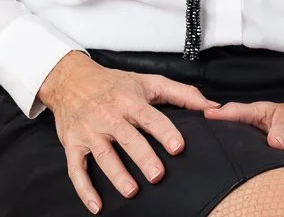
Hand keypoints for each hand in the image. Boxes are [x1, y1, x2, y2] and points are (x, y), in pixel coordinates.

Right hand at [38, 51, 220, 213]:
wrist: (72, 79)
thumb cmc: (114, 83)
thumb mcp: (148, 81)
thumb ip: (182, 94)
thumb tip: (212, 106)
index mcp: (129, 100)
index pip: (149, 116)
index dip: (164, 131)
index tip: (178, 146)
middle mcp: (109, 114)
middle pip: (127, 137)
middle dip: (142, 156)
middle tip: (157, 175)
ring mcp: (89, 130)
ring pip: (103, 154)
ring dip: (117, 174)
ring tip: (132, 191)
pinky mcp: (72, 143)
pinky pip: (76, 168)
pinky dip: (84, 188)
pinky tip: (96, 205)